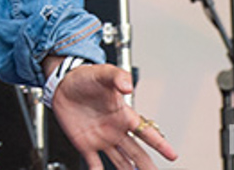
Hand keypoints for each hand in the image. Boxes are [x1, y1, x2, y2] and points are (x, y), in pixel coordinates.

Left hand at [51, 62, 178, 168]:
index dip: (160, 144)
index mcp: (123, 115)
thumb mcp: (103, 73)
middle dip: (147, 165)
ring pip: (121, 161)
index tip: (172, 155)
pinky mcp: (85, 144)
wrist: (62, 84)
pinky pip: (94, 162)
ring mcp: (101, 139)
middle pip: (137, 153)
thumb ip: (117, 77)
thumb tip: (128, 85)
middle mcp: (115, 130)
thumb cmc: (85, 78)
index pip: (146, 132)